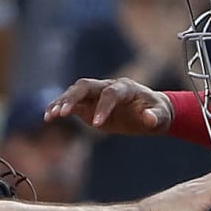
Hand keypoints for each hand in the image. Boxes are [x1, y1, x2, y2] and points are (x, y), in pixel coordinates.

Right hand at [46, 77, 173, 134]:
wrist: (151, 113)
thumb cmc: (158, 113)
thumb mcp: (162, 117)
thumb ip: (156, 117)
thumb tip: (148, 118)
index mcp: (125, 88)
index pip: (110, 93)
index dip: (103, 107)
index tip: (97, 125)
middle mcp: (108, 87)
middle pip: (86, 86)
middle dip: (73, 97)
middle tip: (63, 112)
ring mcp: (96, 95)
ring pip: (75, 92)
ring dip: (62, 102)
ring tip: (50, 116)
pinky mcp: (88, 105)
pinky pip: (71, 104)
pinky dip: (59, 109)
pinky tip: (48, 117)